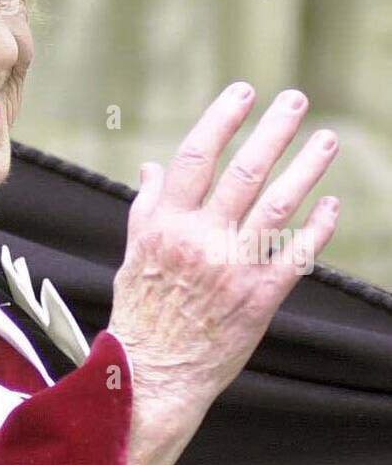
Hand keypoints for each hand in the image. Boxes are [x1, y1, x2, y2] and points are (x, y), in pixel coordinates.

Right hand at [108, 83, 340, 464]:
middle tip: (297, 100)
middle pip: (245, 171)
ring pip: (278, 206)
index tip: (245, 91)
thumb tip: (154, 166)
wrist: (154, 374)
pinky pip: (296, 254)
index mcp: (165, 223)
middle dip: (275, 130)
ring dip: (306, 168)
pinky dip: (317, 226)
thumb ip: (148, 206)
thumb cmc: (142, 311)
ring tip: (326, 140)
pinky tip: (331, 203)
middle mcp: (200, 240)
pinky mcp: (259, 299)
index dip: (223, 118)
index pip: (197, 155)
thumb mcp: (134, 251)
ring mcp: (232, 269)